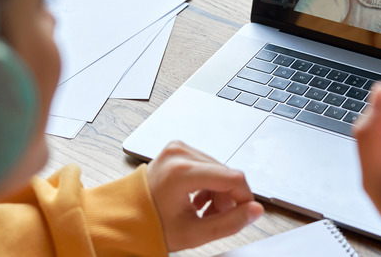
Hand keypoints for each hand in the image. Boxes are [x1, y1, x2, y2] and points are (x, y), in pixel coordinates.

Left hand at [146, 141, 263, 251]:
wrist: (125, 217)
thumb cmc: (152, 225)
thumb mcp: (194, 233)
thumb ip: (230, 223)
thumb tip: (255, 211)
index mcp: (181, 172)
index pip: (233, 178)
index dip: (245, 198)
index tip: (244, 213)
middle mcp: (179, 153)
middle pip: (226, 173)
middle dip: (227, 198)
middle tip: (213, 217)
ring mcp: (177, 148)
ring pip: (219, 169)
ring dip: (218, 191)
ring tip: (202, 210)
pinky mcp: (177, 148)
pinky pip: (206, 164)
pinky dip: (208, 182)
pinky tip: (197, 199)